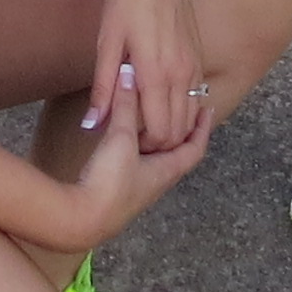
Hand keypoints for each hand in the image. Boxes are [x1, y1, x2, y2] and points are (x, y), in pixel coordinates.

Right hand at [55, 77, 210, 249]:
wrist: (84, 218)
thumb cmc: (112, 182)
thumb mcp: (121, 138)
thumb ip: (126, 106)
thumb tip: (129, 72)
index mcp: (167, 170)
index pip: (195, 148)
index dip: (203, 128)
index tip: (207, 108)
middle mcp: (157, 181)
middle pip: (177, 153)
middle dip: (181, 130)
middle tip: (182, 108)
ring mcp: (138, 187)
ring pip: (155, 158)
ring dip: (158, 138)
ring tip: (153, 117)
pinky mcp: (118, 189)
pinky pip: (136, 162)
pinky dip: (137, 146)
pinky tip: (124, 138)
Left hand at [81, 0, 216, 157]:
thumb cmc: (126, 2)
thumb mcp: (106, 43)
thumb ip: (103, 88)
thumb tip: (92, 124)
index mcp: (156, 74)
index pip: (160, 132)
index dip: (144, 145)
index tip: (127, 141)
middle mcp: (182, 75)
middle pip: (179, 132)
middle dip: (159, 143)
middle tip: (136, 137)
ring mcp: (194, 67)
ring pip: (192, 118)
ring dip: (174, 130)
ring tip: (148, 123)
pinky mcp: (199, 59)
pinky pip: (198, 98)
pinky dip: (186, 112)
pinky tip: (165, 106)